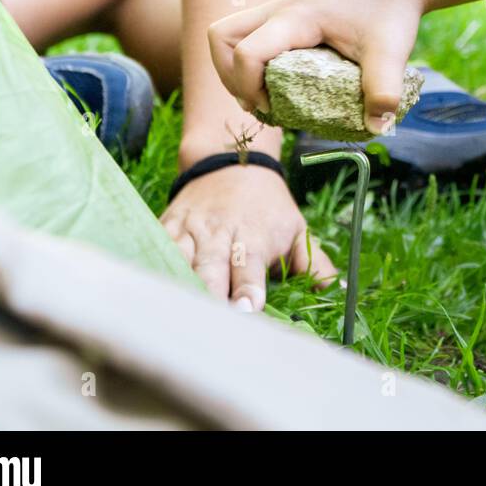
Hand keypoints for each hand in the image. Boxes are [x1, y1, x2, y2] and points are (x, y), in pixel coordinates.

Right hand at [161, 163, 335, 308]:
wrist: (233, 162)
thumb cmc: (269, 207)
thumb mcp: (296, 228)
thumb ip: (314, 262)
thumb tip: (335, 290)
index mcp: (253, 235)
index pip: (249, 265)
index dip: (247, 288)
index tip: (247, 309)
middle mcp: (219, 233)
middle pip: (210, 268)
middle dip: (210, 294)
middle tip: (211, 323)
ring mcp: (189, 231)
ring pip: (178, 261)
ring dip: (178, 287)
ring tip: (177, 315)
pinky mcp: (166, 227)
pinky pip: (155, 248)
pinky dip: (152, 267)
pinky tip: (150, 289)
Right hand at [208, 0, 425, 134]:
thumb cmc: (392, 12)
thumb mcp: (392, 51)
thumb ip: (384, 88)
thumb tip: (377, 127)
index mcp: (297, 18)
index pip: (246, 51)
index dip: (249, 87)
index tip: (275, 109)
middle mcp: (279, 10)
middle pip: (220, 37)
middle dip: (229, 76)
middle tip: (261, 103)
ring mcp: (279, 11)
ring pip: (229, 35)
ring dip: (235, 69)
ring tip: (266, 97)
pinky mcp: (286, 18)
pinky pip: (249, 37)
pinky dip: (251, 62)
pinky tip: (280, 84)